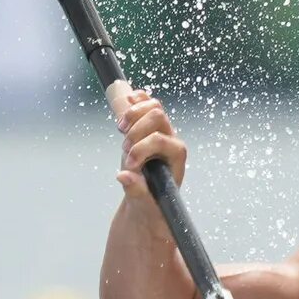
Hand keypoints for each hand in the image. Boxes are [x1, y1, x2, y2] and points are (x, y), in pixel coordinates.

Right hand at [109, 81, 187, 202]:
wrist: (148, 194)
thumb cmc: (151, 197)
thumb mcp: (143, 199)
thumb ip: (135, 188)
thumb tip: (124, 176)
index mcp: (176, 155)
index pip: (159, 140)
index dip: (140, 149)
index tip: (129, 165)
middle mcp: (172, 138)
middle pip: (157, 116)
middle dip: (136, 130)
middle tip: (125, 147)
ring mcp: (161, 129)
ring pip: (153, 106)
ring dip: (132, 114)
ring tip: (121, 129)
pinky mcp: (150, 125)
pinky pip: (147, 102)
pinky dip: (137, 99)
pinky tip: (127, 100)